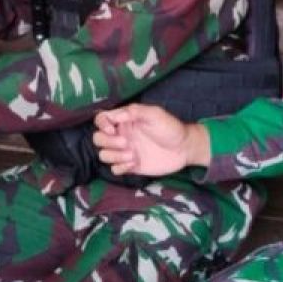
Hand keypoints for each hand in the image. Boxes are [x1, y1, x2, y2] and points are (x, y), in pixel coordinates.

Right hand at [92, 103, 209, 176]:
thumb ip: (133, 111)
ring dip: (114, 156)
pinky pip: (114, 169)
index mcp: (124, 120)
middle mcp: (121, 135)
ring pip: (104, 155)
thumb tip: (113, 115)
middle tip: (126, 143)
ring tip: (133, 155)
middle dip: (108, 142)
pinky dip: (120, 167)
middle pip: (98, 139)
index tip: (112, 130)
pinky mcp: (130, 166)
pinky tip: (134, 163)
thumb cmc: (170, 127)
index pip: (101, 120)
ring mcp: (124, 151)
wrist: (184, 149)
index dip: (101, 125)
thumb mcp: (154, 114)